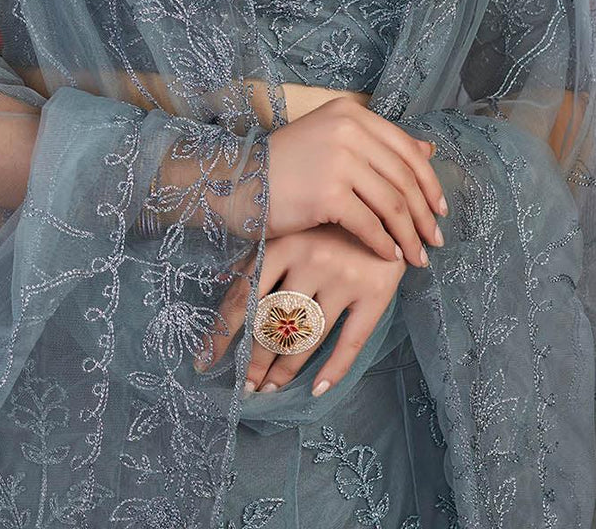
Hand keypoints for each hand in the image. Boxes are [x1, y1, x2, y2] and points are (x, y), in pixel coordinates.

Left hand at [196, 225, 407, 394]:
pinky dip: (333, 370)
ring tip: (270, 389)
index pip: (244, 298)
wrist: (389, 205)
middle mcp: (311, 260)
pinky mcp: (376, 293)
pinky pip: (350, 343)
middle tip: (244, 387)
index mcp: (283, 243)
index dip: (223, 335)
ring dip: (285, 371)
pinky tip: (317, 389)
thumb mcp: (293, 229)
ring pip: (307, 339)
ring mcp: (345, 277)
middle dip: (254, 361)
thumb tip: (224, 288)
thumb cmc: (330, 222)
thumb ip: (261, 258)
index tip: (205, 362)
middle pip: (273, 323)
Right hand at [266, 96, 446, 268]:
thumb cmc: (285, 166)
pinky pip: (370, 224)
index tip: (439, 209)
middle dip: (425, 214)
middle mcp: (347, 129)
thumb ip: (377, 144)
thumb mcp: (333, 142)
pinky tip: (390, 257)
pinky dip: (384, 244)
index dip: (430, 182)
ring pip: (392, 203)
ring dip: (410, 235)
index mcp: (351, 114)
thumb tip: (428, 149)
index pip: (406, 148)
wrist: (238, 182)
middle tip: (435, 240)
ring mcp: (338, 159)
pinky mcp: (328, 192)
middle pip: (404, 177)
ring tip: (418, 256)